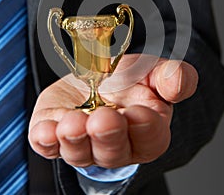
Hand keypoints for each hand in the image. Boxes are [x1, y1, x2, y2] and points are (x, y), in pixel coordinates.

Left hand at [28, 54, 197, 167]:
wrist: (99, 76)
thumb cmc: (130, 79)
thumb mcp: (154, 71)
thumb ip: (172, 77)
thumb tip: (178, 81)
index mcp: (146, 130)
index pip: (149, 137)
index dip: (144, 128)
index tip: (138, 113)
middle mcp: (115, 144)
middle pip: (112, 151)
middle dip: (107, 136)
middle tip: (102, 119)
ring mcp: (83, 141)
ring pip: (79, 152)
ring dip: (75, 140)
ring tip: (71, 123)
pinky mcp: (56, 133)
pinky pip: (49, 145)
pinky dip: (46, 140)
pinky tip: (44, 130)